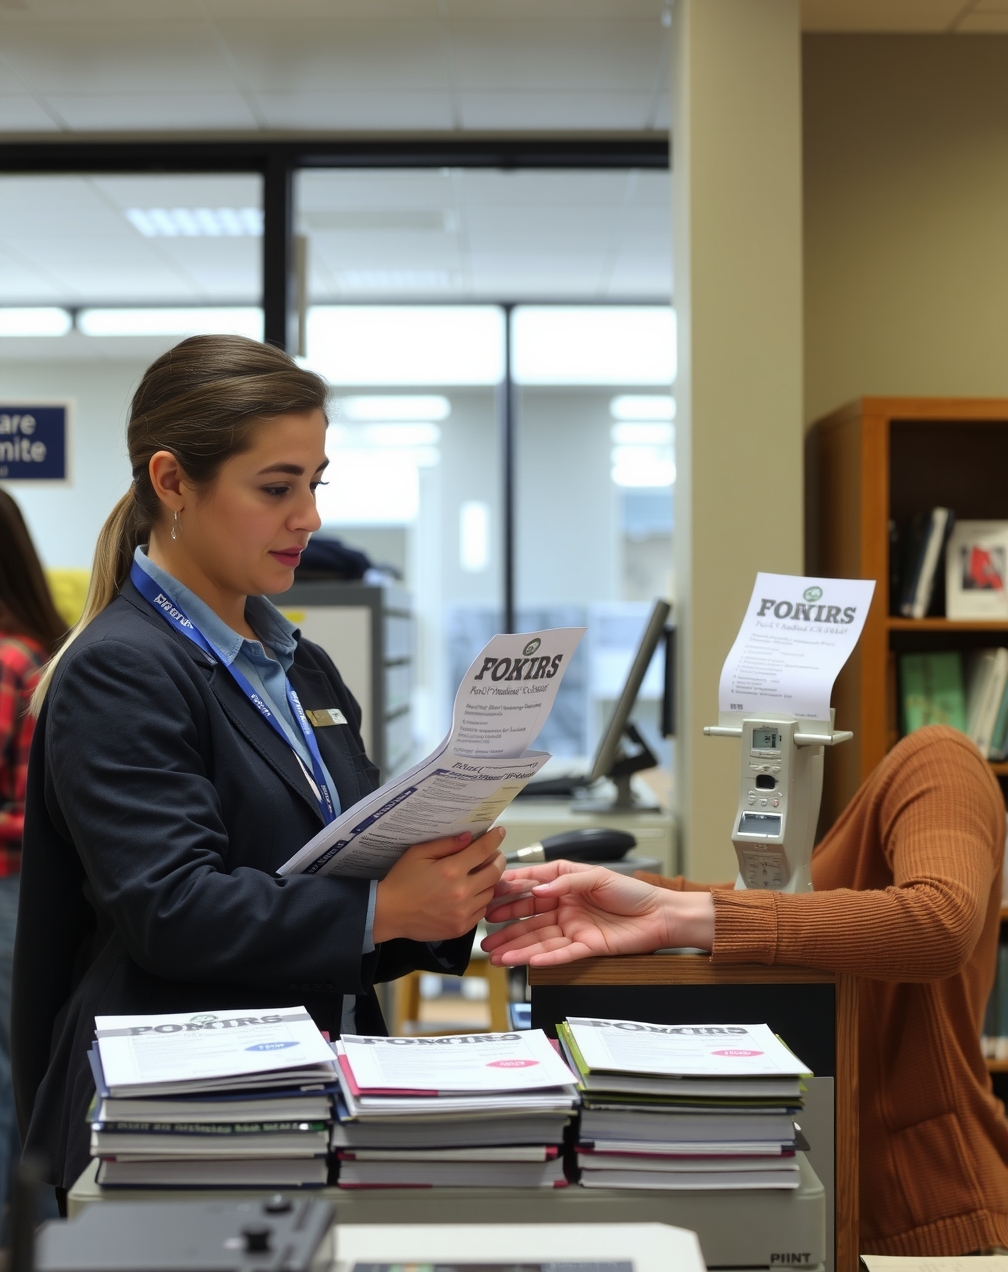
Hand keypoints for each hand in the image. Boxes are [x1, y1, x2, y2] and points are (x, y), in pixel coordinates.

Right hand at [373, 827, 506, 943]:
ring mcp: (463, 912)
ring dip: (489, 881)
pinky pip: (482, 911)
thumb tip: (469, 837)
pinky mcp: (461, 928)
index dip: (494, 839)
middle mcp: (461, 892)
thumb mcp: (418, 854)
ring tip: (480, 874)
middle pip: (494, 872)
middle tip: (494, 855)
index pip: (483, 850)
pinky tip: (471, 894)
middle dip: (498, 860)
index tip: (499, 832)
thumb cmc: (401, 881)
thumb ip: (446, 844)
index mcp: (451, 870)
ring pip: (490, 892)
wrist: (389, 913)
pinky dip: (481, 900)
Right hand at [481, 859, 714, 966]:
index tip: (490, 897)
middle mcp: (566, 910)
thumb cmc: (632, 892)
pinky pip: (561, 955)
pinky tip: (526, 962)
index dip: (510, 893)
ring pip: (539, 940)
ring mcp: (574, 930)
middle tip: (484, 935)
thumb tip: (539, 890)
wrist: (660, 915)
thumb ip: (565, 880)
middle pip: (529, 920)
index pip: (532, 889)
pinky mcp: (586, 948)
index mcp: (566, 888)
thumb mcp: (596, 876)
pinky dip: (543, 958)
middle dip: (505, 928)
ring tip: (496, 956)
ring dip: (517, 948)